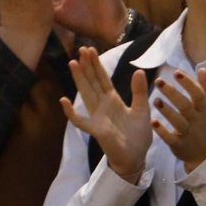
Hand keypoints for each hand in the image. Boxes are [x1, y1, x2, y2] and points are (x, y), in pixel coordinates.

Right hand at [60, 46, 152, 181]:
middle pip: (92, 82)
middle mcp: (103, 106)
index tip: (90, 49)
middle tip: (81, 48)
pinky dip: (71, 112)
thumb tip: (138, 70)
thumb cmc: (138, 135)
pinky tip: (64, 100)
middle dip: (87, 66)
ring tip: (73, 63)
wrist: (136, 157)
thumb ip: (138, 91)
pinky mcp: (96, 130)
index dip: (96, 65)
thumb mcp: (142, 110)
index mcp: (114, 100)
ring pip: (86, 95)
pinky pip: (81, 121)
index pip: (103, 79)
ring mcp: (97, 117)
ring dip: (80, 80)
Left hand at [152, 67, 205, 171]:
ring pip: (178, 121)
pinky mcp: (179, 145)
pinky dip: (162, 131)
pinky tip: (152, 122)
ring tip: (155, 100)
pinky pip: (170, 138)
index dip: (188, 83)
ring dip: (167, 111)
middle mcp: (198, 120)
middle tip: (158, 81)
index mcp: (205, 109)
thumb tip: (202, 70)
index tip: (176, 72)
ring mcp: (189, 133)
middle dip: (172, 93)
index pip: (198, 94)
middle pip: (186, 105)